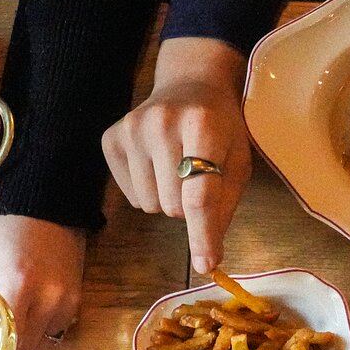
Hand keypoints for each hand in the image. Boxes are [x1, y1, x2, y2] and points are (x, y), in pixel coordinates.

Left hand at [0, 215, 84, 349]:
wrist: (50, 202)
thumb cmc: (10, 226)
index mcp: (20, 286)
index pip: (12, 339)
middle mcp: (49, 299)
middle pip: (31, 348)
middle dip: (14, 349)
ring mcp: (68, 300)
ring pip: (48, 342)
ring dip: (32, 341)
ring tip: (18, 328)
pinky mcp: (78, 297)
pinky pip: (60, 328)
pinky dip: (46, 330)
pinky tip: (34, 317)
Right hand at [102, 37, 251, 273]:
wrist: (190, 84)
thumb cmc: (221, 128)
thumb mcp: (238, 161)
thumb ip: (224, 207)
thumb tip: (208, 260)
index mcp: (203, 125)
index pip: (199, 194)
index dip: (202, 235)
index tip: (206, 265)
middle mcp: (161, 123)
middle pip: (173, 206)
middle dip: (187, 204)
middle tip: (196, 175)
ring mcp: (131, 129)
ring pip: (150, 206)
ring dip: (166, 198)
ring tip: (175, 167)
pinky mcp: (111, 138)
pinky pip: (131, 197)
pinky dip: (146, 191)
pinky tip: (155, 164)